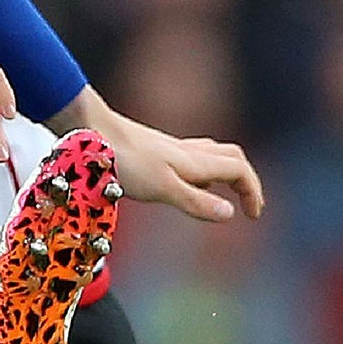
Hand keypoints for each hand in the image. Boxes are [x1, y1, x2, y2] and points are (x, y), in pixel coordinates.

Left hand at [59, 90, 264, 221]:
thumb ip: (196, 201)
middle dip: (244, 179)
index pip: (239, 169)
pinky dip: (197, 169)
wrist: (88, 128)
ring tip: (218, 195)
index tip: (254, 215)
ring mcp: (167, 147)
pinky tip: (180, 180)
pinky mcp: (150, 148)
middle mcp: (186, 151)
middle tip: (246, 202)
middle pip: (230, 157)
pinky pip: (187, 156)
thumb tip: (229, 213)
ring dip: (221, 173)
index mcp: (195, 160)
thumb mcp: (163, 187)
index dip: (253, 191)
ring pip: (208, 154)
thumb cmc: (123, 159)